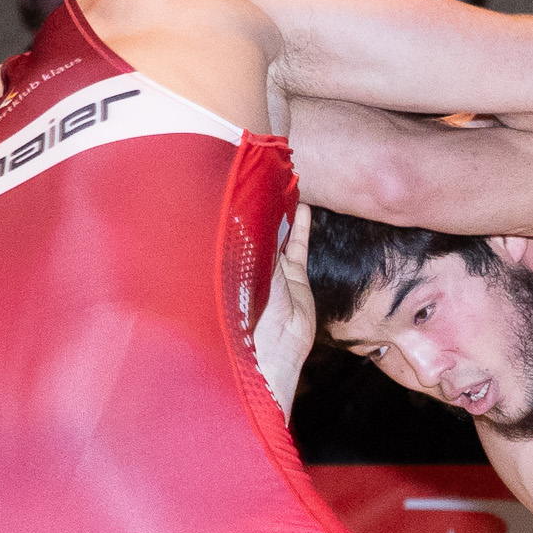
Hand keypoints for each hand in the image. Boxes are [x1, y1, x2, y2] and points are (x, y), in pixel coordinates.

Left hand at [251, 205, 315, 411]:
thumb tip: (239, 223)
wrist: (268, 352)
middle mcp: (252, 266)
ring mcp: (275, 272)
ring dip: (280, 214)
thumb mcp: (234, 283)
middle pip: (256, 231)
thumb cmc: (240, 321)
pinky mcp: (295, 278)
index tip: (240, 186)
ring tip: (285, 186)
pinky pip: (298, 247)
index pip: (233, 233)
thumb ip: (239, 256)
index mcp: (231, 267)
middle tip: (265, 180)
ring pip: (277, 235)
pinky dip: (301, 228)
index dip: (237, 213)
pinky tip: (302, 208)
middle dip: (259, 209)